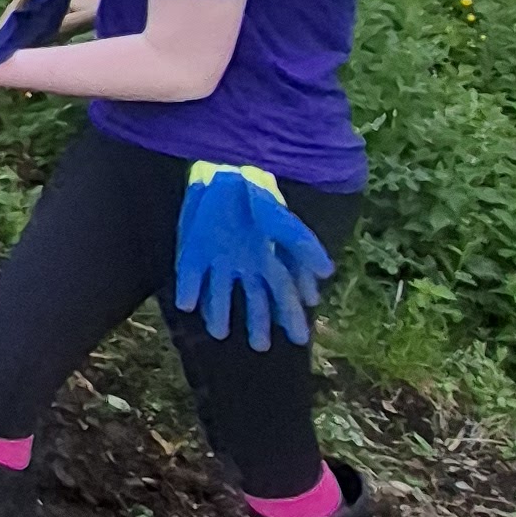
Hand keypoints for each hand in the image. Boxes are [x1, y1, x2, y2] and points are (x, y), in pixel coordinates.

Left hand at [174, 164, 332, 350]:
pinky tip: (188, 304)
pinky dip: (189, 290)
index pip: (283, 293)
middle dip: (259, 323)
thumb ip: (302, 245)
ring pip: (220, 294)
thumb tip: (327, 273)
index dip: (292, 315)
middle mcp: (244, 265)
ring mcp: (217, 260)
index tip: (300, 338)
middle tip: (262, 347)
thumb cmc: (258, 195)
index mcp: (268, 259)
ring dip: (219, 313)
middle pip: (254, 301)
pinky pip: (190, 277)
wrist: (224, 169)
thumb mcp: (281, 219)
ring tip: (221, 332)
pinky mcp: (193, 252)